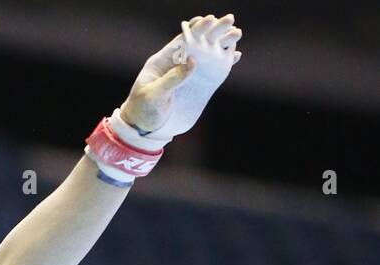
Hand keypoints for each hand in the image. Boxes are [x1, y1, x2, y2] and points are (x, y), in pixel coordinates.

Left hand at [120, 13, 242, 138]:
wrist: (143, 128)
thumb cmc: (142, 110)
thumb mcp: (154, 95)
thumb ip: (172, 79)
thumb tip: (193, 61)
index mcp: (162, 61)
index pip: (181, 41)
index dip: (195, 29)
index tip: (209, 20)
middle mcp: (175, 64)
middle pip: (196, 44)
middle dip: (213, 31)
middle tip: (230, 20)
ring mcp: (185, 74)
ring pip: (205, 55)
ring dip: (221, 44)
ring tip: (237, 34)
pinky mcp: (193, 85)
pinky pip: (209, 71)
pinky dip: (222, 62)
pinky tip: (235, 55)